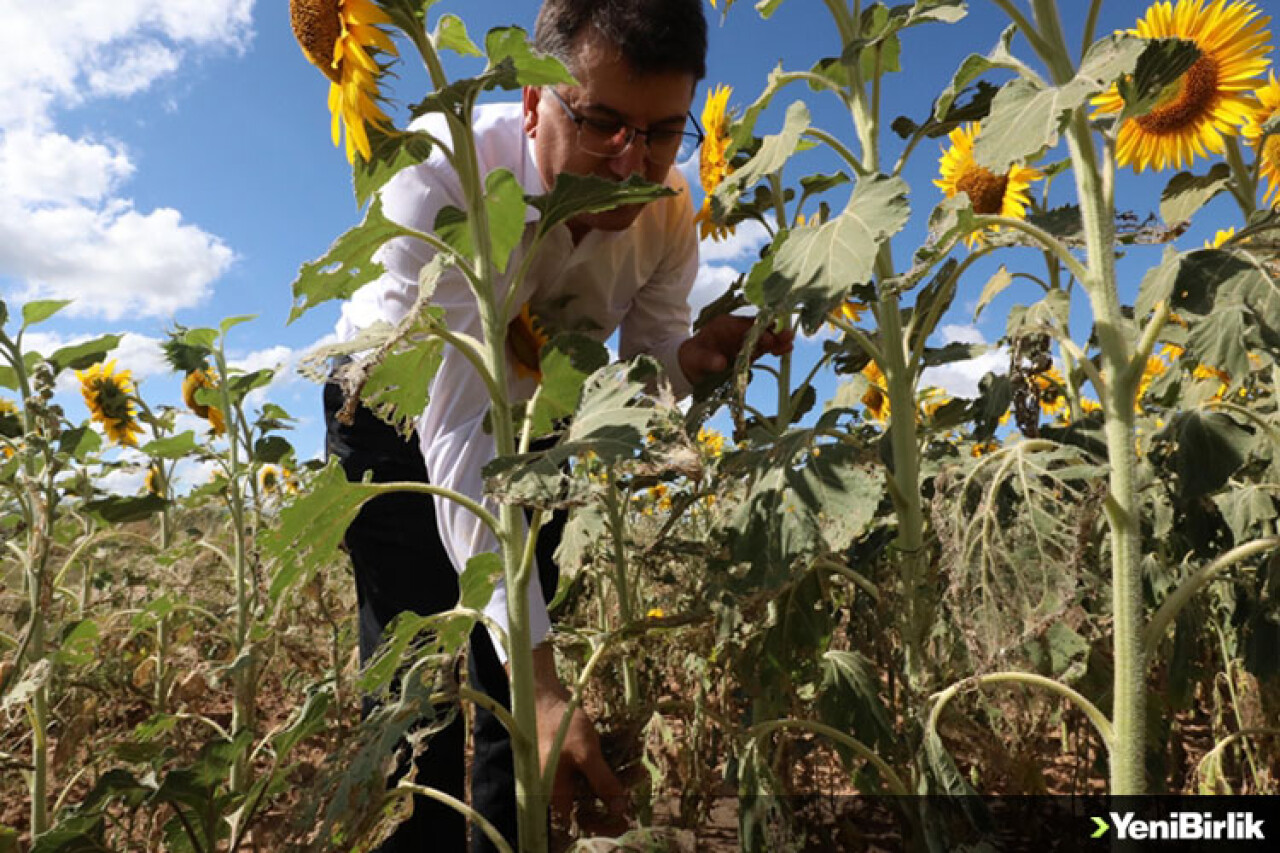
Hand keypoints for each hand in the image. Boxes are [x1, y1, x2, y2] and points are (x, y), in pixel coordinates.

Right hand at [528, 646, 625, 820]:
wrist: (544, 696)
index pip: (584, 819)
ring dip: (619, 774)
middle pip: (593, 800)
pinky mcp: (572, 759)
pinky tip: (628, 751)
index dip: (607, 821)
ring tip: (639, 761)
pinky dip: (611, 761)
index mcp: (557, 794)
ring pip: (597, 782)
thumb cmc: (561, 725)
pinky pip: (595, 767)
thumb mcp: (585, 754)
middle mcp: (560, 788)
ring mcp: (566, 773)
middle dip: (618, 790)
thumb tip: (620, 809)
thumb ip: (602, 782)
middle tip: (640, 775)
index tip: (628, 814)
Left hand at [678, 314, 794, 386]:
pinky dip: (774, 349)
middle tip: (787, 338)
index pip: (746, 325)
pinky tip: (785, 351)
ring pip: (764, 338)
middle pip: (759, 329)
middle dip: (773, 334)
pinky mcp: (748, 352)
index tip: (768, 339)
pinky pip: (763, 349)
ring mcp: (744, 341)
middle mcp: (737, 330)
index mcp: (725, 325)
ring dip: (777, 341)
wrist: (690, 366)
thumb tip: (721, 363)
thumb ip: (708, 360)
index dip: (759, 331)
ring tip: (789, 345)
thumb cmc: (691, 358)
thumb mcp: (695, 358)